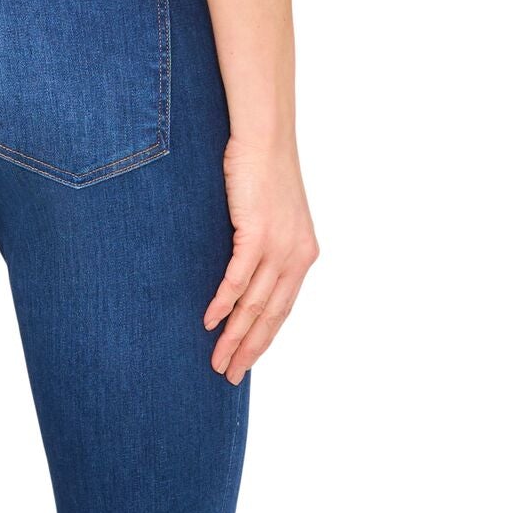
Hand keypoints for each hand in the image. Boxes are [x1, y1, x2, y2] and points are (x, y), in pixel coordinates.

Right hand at [205, 134, 319, 382]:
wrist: (264, 138)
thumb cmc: (261, 173)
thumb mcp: (270, 217)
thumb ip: (263, 248)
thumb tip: (241, 275)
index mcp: (303, 255)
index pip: (282, 309)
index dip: (264, 340)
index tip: (245, 363)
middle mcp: (296, 255)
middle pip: (270, 315)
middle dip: (248, 349)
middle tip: (228, 374)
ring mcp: (278, 245)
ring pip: (254, 303)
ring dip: (233, 335)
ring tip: (216, 358)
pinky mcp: (258, 233)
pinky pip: (238, 278)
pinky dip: (223, 303)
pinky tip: (210, 321)